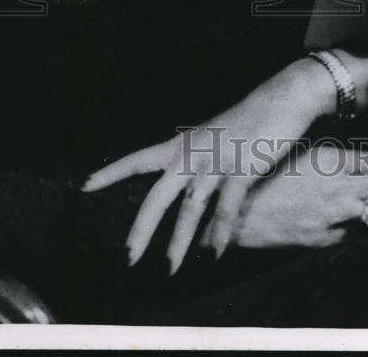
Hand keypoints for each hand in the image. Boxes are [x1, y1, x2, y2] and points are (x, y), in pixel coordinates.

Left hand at [81, 58, 338, 272]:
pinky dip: (219, 232)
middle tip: (127, 257)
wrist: (283, 98)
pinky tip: (213, 253)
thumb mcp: (213, 136)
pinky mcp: (243, 167)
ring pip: (190, 206)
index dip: (111, 172)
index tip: (84, 186)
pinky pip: (227, 206)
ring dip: (178, 241)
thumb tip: (184, 187)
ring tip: (169, 269)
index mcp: (183, 144)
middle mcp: (193, 152)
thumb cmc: (249, 120)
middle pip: (158, 194)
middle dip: (141, 228)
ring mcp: (217, 160)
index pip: (139, 159)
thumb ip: (196, 159)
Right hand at [201, 144, 367, 249]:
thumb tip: (350, 159)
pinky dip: (354, 229)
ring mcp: (332, 215)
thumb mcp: (296, 154)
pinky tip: (346, 224)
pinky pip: (353, 235)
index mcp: (328, 159)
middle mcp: (336, 186)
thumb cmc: (263, 177)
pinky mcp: (323, 239)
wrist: (237, 212)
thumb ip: (326, 157)